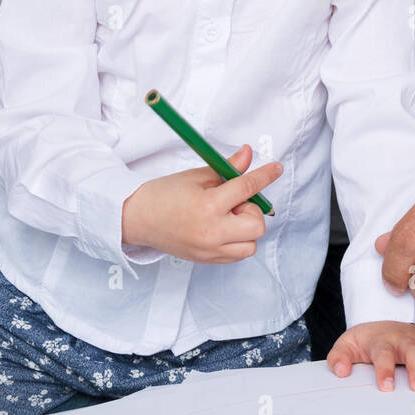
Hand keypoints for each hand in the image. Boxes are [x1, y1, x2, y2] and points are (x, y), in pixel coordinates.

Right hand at [121, 144, 282, 263]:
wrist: (137, 218)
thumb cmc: (164, 194)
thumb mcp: (196, 176)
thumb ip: (226, 168)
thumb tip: (248, 155)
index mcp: (208, 206)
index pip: (247, 188)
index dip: (265, 176)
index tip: (276, 169)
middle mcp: (212, 232)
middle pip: (257, 225)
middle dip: (252, 210)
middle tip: (234, 201)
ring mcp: (210, 250)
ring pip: (251, 244)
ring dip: (246, 228)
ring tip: (226, 216)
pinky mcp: (207, 260)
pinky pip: (237, 254)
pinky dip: (237, 240)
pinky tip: (221, 227)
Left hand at [327, 321, 414, 391]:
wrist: (382, 319)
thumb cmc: (366, 340)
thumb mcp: (347, 344)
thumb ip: (339, 357)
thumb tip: (340, 371)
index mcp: (381, 340)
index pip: (382, 353)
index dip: (384, 369)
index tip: (386, 387)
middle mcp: (403, 337)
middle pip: (412, 350)